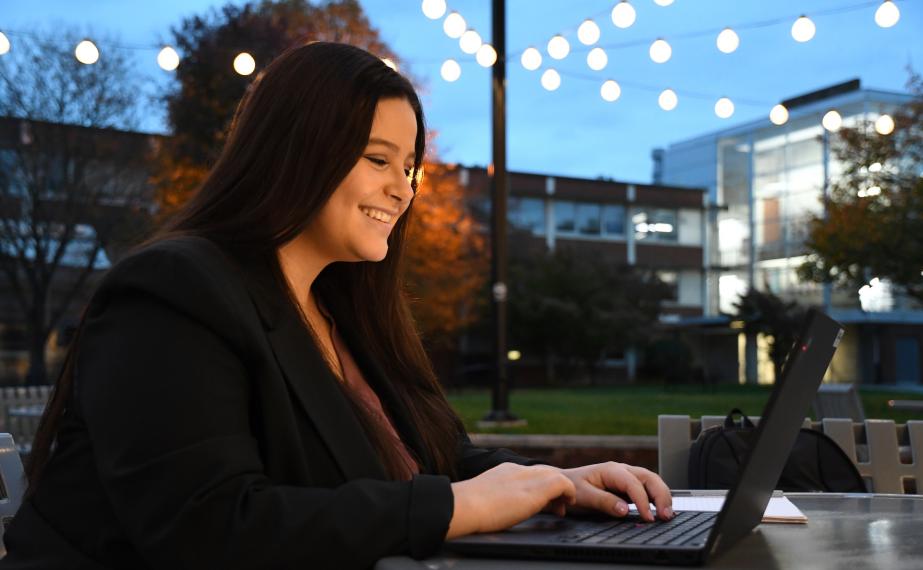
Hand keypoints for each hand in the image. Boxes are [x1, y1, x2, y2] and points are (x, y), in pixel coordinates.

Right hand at [446, 463, 576, 538]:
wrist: (466, 505)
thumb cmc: (467, 508)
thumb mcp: (483, 497)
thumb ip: (493, 497)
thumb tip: (490, 509)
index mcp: (504, 471)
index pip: (530, 474)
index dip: (539, 487)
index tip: (541, 502)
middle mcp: (518, 470)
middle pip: (545, 472)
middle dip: (553, 489)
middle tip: (555, 507)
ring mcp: (528, 477)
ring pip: (556, 476)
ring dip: (563, 491)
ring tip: (562, 507)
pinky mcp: (538, 488)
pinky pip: (563, 483)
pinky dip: (568, 493)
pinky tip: (565, 505)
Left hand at [557, 462, 673, 522]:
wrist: (563, 482)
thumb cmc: (571, 487)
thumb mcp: (583, 495)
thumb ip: (603, 501)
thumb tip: (624, 510)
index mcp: (611, 470)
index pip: (633, 484)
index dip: (643, 501)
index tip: (648, 518)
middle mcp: (622, 470)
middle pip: (649, 478)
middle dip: (661, 495)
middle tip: (666, 515)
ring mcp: (627, 476)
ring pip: (652, 481)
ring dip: (662, 496)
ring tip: (667, 514)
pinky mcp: (628, 486)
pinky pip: (647, 488)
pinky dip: (657, 497)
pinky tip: (661, 510)